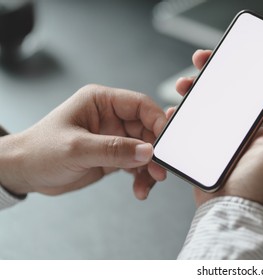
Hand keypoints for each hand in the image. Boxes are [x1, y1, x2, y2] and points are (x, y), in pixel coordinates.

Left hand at [0, 84, 167, 199]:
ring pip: (145, 149)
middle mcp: (110, 117)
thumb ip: (114, 149)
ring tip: (148, 183)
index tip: (166, 142)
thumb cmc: (39, 151)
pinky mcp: (113, 156)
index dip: (157, 121)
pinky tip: (139, 188)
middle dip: (155, 151)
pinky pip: (136, 164)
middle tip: (159, 169)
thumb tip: (147, 151)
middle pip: (147, 129)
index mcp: (101, 102)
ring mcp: (113, 137)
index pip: (140, 105)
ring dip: (150, 168)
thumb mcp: (77, 148)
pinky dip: (142, 177)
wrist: (23, 173)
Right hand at [172, 18, 262, 216]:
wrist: (233, 214)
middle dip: (225, 65)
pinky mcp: (209, 141)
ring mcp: (230, 132)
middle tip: (209, 56)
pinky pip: (197, 117)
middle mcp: (253, 124)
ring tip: (187, 80)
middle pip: (240, 84)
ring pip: (216, 97)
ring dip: (201, 83)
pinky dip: (187, 109)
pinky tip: (179, 106)